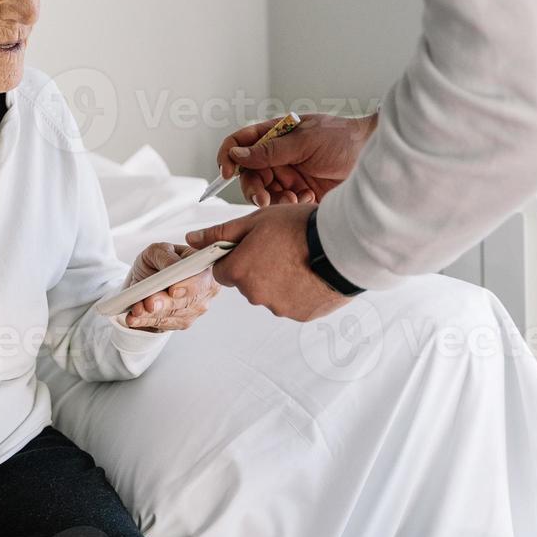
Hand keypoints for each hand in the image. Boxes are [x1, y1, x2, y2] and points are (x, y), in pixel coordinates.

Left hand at [119, 242, 217, 330]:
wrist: (148, 277)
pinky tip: (134, 318)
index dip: (190, 286)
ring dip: (152, 315)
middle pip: (188, 302)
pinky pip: (163, 324)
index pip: (203, 280)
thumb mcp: (159, 250)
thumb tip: (173, 266)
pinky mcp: (180, 322)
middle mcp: (204, 292)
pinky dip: (146, 322)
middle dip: (166, 304)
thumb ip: (167, 256)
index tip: (173, 291)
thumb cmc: (158, 260)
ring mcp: (194, 309)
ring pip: (174, 315)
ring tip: (136, 310)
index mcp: (205, 269)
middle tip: (149, 303)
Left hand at [185, 204, 350, 321]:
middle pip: (246, 283)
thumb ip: (220, 233)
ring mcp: (278, 307)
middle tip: (280, 248)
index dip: (235, 256)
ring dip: (278, 280)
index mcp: (238, 271)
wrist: (343, 246)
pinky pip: (292, 302)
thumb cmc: (300, 228)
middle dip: (258, 268)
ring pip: (270, 293)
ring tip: (299, 258)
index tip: (252, 246)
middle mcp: (254, 294)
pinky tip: (310, 273)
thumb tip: (192, 239)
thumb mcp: (255, 221)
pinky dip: (297, 290)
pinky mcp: (300, 315)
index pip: (222, 270)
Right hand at [215, 113, 376, 207]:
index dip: (228, 156)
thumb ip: (269, 150)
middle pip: (248, 173)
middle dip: (253, 188)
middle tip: (263, 200)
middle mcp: (278, 156)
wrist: (375, 159)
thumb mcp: (305, 141)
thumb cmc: (345, 138)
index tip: (227, 172)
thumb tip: (237, 154)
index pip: (240, 142)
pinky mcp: (300, 193)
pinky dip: (288, 206)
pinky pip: (281, 204)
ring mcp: (288, 175)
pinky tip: (305, 200)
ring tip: (293, 200)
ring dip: (272, 199)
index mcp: (275, 135)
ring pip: (263, 192)